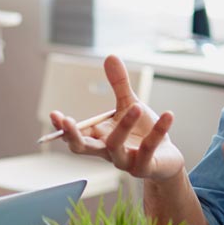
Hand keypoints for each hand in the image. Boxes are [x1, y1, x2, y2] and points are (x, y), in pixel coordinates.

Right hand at [50, 55, 185, 180]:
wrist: (166, 157)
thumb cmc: (142, 132)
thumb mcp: (129, 105)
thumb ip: (118, 84)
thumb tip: (110, 56)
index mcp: (99, 137)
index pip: (74, 135)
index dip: (63, 128)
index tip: (56, 114)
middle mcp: (107, 151)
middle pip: (82, 148)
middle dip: (73, 135)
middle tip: (68, 121)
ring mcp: (124, 162)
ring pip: (115, 146)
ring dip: (124, 126)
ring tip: (137, 107)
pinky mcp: (144, 167)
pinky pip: (148, 149)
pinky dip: (158, 131)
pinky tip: (168, 115)